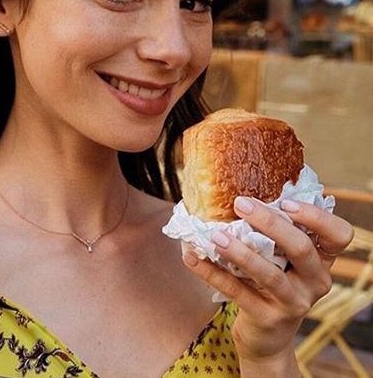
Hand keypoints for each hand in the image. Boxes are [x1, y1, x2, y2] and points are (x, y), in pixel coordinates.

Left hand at [182, 196, 352, 371]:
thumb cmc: (272, 285)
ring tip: (216, 235)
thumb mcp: (283, 261)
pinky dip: (211, 272)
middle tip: (240, 204)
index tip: (285, 202)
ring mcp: (293, 302)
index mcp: (322, 261)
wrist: (267, 337)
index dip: (316, 216)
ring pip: (269, 273)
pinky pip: (236, 291)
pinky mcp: (267, 318)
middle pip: (301, 248)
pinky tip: (191, 257)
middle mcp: (315, 282)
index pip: (338, 235)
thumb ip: (275, 234)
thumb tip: (239, 192)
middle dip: (270, 223)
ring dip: (240, 251)